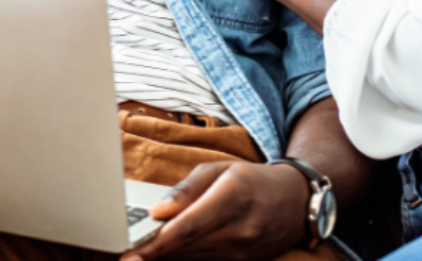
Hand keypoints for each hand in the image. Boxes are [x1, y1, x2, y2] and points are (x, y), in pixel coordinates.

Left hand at [120, 161, 308, 259]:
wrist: (296, 202)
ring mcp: (245, 251)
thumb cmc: (252, 180)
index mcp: (232, 198)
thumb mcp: (219, 170)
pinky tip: (168, 255)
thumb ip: (185, 190)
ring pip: (195, 259)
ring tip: (140, 255)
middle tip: (125, 256)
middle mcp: (240, 229)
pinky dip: (186, 260)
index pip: (188, 227)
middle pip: (188, 247)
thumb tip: (158, 211)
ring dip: (167, 258)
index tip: (132, 251)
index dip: (157, 242)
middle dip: (154, 253)